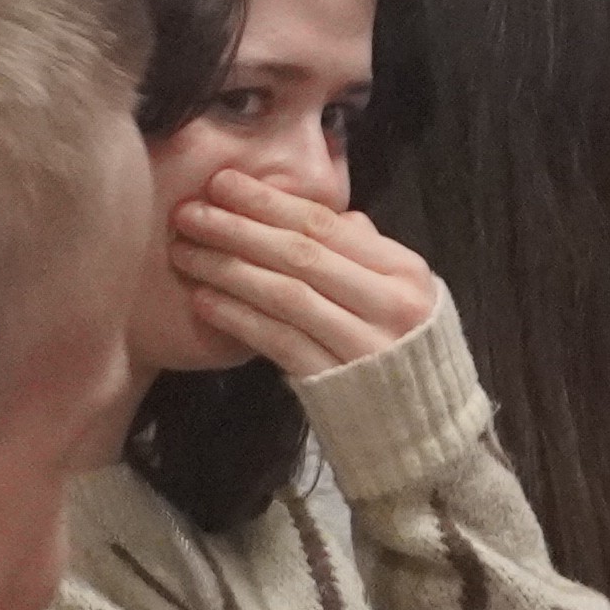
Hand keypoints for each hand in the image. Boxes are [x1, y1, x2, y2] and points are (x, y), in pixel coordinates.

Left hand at [175, 173, 444, 380]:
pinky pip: (278, 341)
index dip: (270, 201)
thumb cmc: (402, 347)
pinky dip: (238, 317)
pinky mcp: (335, 382)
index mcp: (406, 270)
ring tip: (186, 253)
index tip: (222, 183)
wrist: (423, 426)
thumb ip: (361, 249)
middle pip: (302, 255)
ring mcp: (364, 345)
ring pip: (286, 295)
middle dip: (239, 229)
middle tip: (190, 212)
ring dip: (228, 269)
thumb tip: (315, 207)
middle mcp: (390, 303)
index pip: (328, 225)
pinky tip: (204, 301)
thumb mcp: (399, 291)